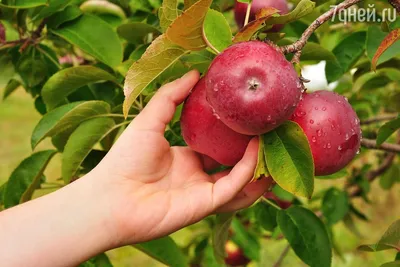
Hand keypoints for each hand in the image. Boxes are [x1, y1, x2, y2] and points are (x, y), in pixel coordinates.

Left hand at [93, 70, 271, 245]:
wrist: (111, 196)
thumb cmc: (125, 159)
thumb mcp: (150, 119)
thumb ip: (172, 96)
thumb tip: (195, 72)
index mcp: (185, 158)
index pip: (217, 146)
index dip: (233, 133)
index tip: (248, 115)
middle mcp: (198, 175)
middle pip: (233, 163)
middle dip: (252, 149)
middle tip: (269, 128)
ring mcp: (203, 191)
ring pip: (241, 179)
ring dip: (258, 163)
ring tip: (275, 141)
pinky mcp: (206, 204)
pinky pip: (234, 187)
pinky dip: (248, 170)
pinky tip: (257, 150)